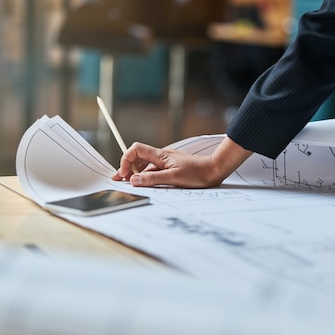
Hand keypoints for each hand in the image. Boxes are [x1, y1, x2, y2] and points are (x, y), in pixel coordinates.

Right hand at [112, 137, 252, 187]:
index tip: (124, 174)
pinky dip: (147, 176)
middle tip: (120, 180)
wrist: (214, 170)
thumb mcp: (173, 178)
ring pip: (146, 165)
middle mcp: (162, 156)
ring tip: (130, 184)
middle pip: (138, 157)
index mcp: (160, 155)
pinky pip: (155, 170)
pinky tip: (147, 184)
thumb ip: (153, 179)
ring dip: (137, 173)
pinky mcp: (172, 168)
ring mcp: (167, 162)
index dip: (126, 160)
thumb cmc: (197, 173)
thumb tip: (134, 180)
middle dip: (128, 168)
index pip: (136, 150)